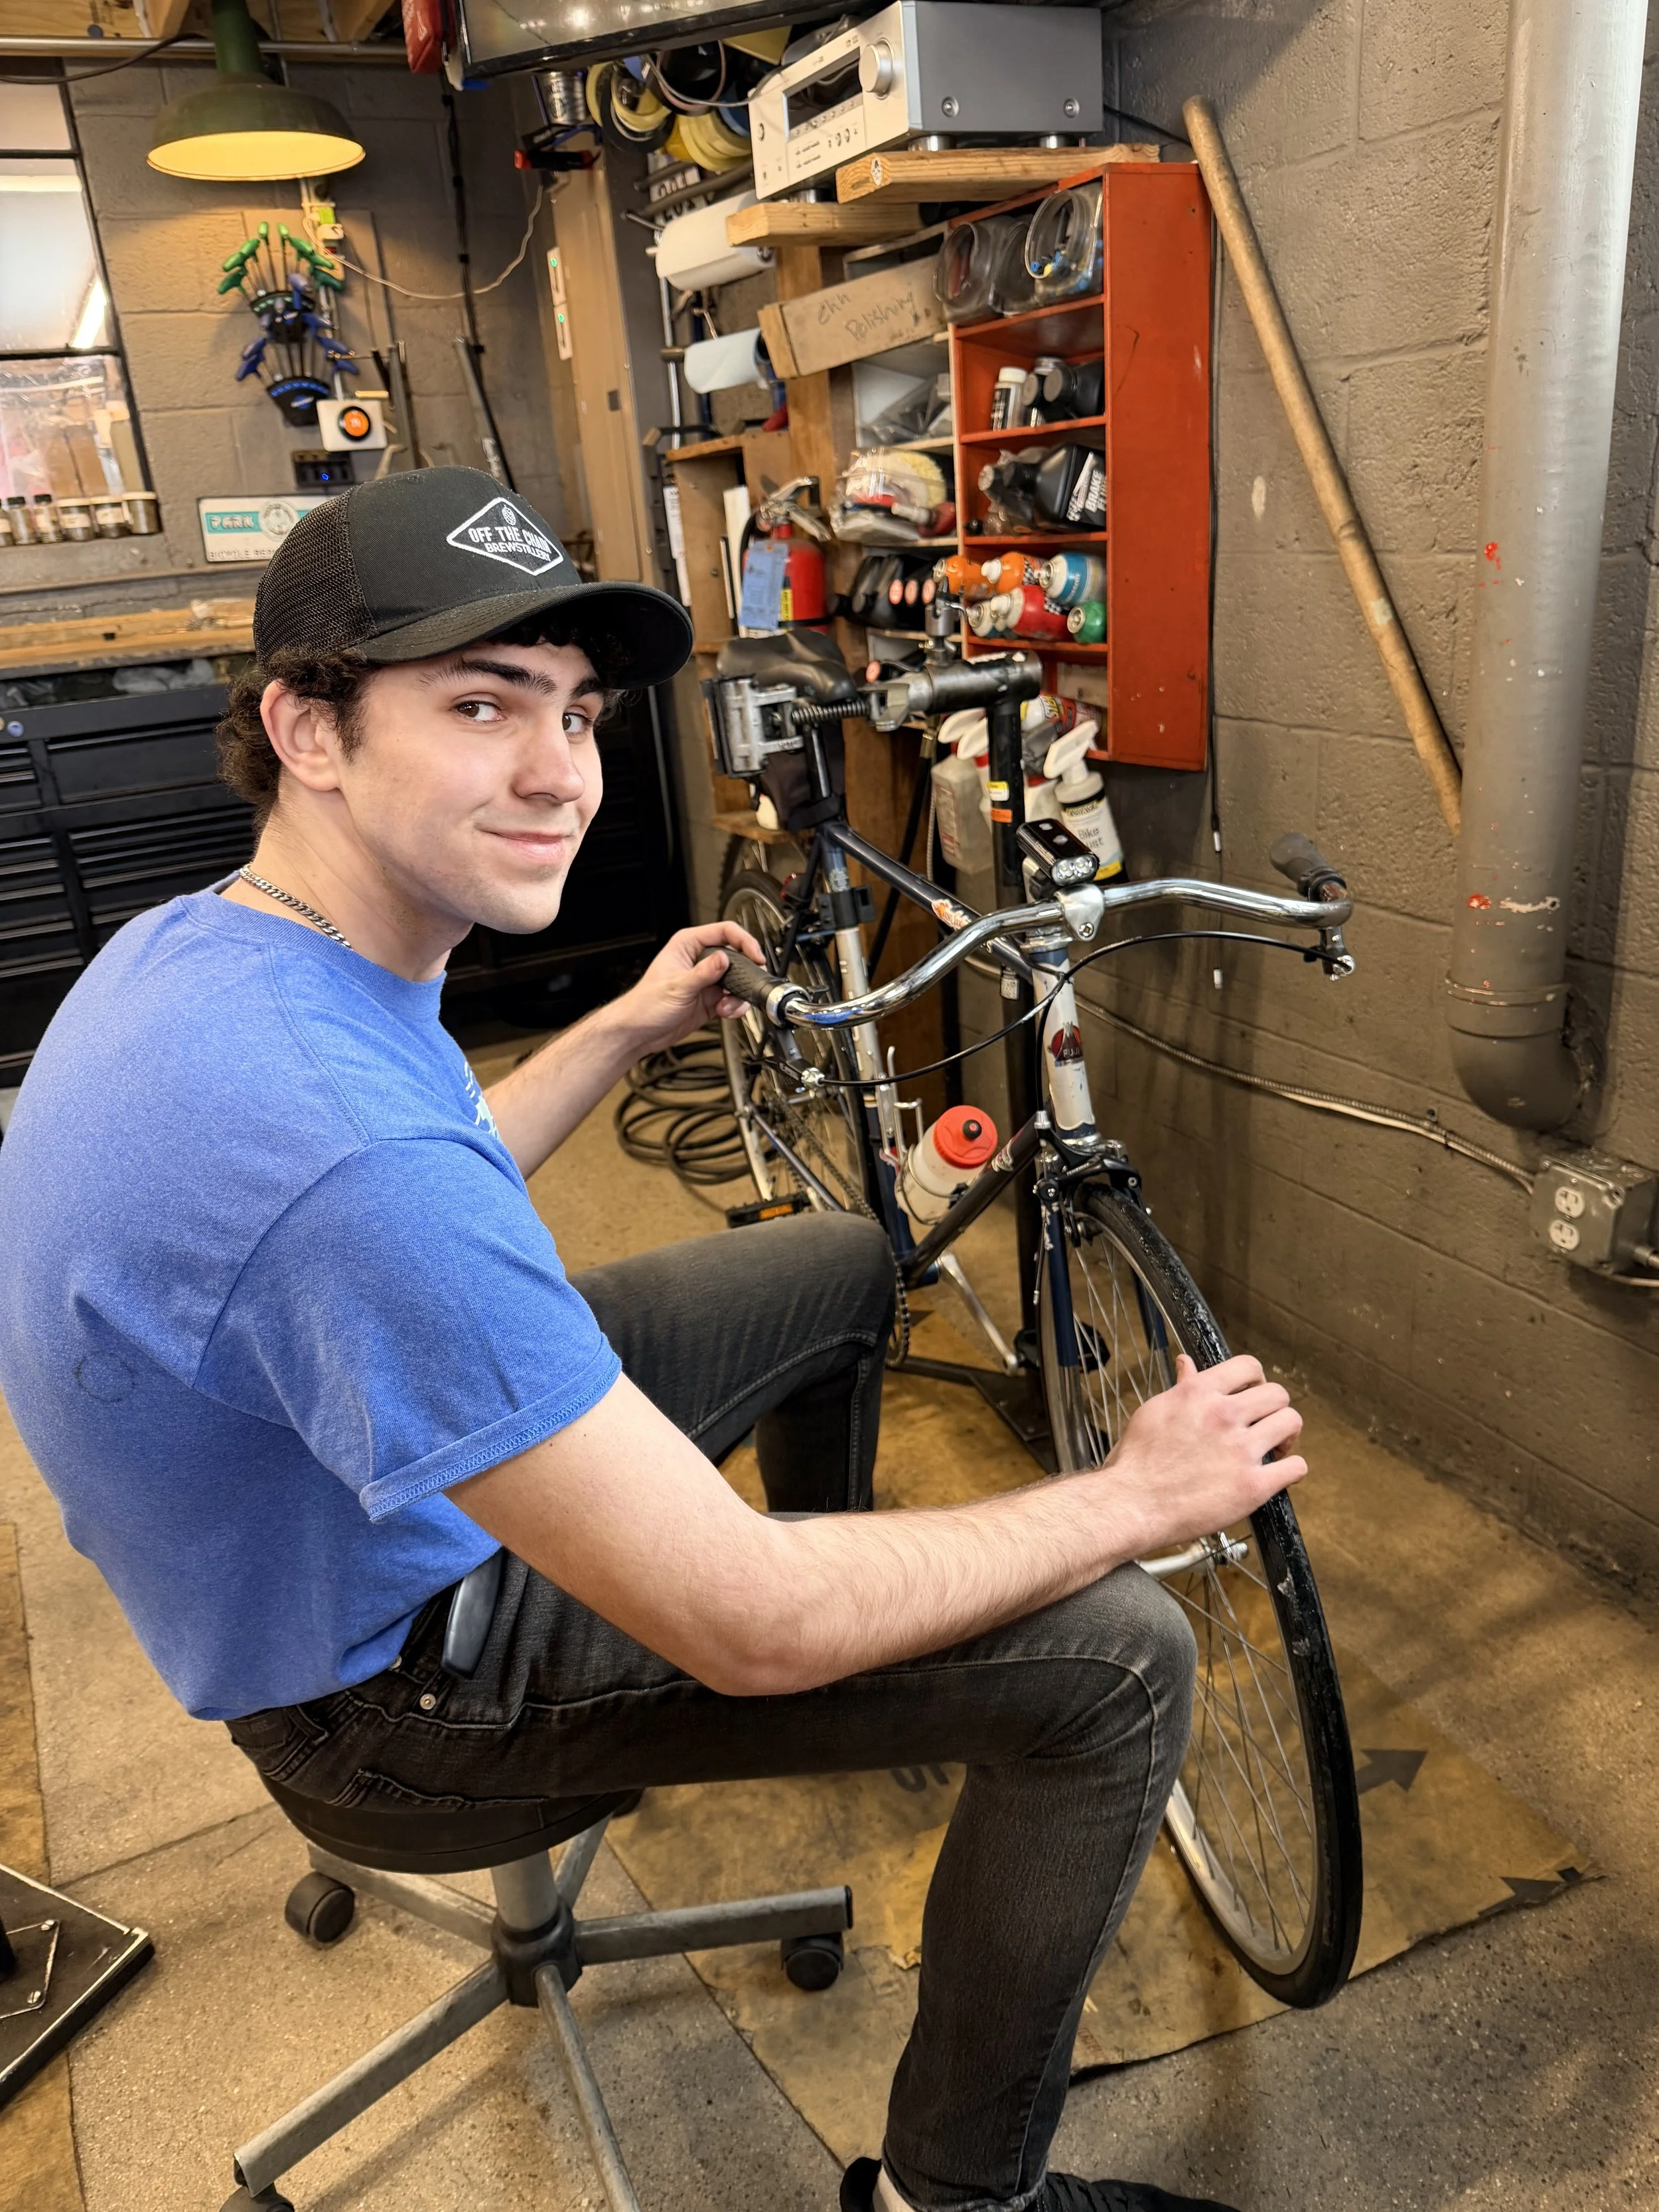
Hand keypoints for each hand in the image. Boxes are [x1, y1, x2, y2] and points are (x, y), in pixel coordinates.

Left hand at [615, 921, 766, 1055]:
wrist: (639, 1032)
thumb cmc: (646, 1004)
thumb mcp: (677, 986)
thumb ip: (703, 973)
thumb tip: (723, 959)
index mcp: (688, 945)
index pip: (725, 932)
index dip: (744, 941)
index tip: (755, 956)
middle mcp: (700, 960)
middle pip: (736, 956)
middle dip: (745, 972)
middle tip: (751, 982)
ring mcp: (707, 980)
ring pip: (738, 981)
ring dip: (738, 995)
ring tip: (727, 1006)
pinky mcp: (711, 999)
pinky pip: (733, 999)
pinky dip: (734, 1007)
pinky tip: (724, 1012)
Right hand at [1102, 1353, 1304, 1556]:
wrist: (1131, 1505)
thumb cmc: (1136, 1462)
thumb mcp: (1154, 1411)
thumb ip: (1180, 1387)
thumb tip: (1186, 1363)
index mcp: (1198, 1393)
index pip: (1248, 1366)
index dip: (1256, 1380)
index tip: (1252, 1395)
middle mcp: (1223, 1415)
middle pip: (1277, 1394)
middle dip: (1274, 1408)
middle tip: (1264, 1425)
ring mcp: (1240, 1450)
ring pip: (1290, 1423)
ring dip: (1286, 1436)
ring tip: (1274, 1449)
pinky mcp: (1252, 1485)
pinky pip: (1295, 1467)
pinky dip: (1292, 1469)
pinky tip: (1279, 1474)